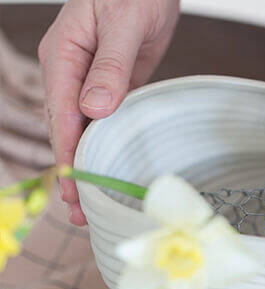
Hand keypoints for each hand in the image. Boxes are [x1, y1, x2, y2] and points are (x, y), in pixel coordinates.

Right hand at [38, 0, 178, 224]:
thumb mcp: (123, 22)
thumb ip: (109, 66)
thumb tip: (93, 109)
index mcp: (63, 56)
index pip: (60, 113)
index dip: (68, 152)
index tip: (74, 184)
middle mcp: (70, 73)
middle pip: (65, 130)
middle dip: (72, 170)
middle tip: (78, 210)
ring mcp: (89, 83)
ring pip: (82, 132)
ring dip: (85, 166)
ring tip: (88, 204)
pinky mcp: (110, 90)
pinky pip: (102, 125)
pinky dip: (101, 150)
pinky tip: (104, 172)